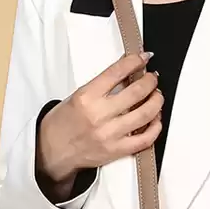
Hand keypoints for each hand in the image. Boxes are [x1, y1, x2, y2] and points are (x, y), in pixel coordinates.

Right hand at [37, 52, 162, 184]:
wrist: (52, 151)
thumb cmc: (62, 123)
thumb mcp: (76, 96)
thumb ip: (102, 87)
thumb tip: (127, 75)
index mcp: (86, 96)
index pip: (117, 72)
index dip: (135, 61)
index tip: (144, 57)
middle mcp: (99, 115)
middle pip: (137, 92)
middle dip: (150, 81)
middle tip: (153, 78)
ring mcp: (110, 134)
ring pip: (146, 114)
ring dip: (157, 101)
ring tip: (157, 96)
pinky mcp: (117, 150)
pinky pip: (145, 139)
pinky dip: (156, 127)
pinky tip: (156, 119)